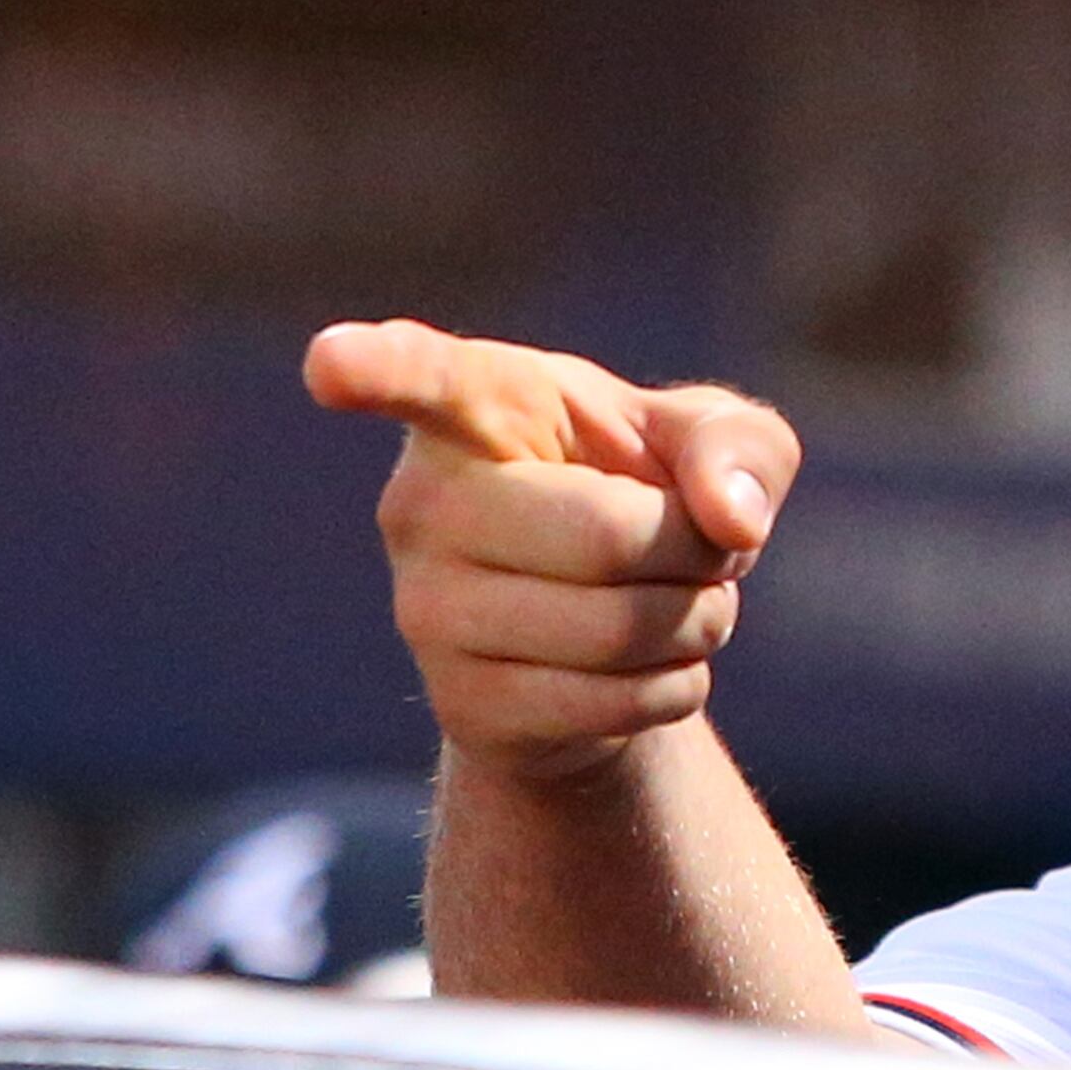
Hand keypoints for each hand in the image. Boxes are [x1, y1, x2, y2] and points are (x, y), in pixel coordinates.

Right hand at [306, 322, 804, 783]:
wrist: (609, 634)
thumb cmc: (648, 496)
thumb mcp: (709, 444)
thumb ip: (739, 446)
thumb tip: (729, 519)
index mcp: (478, 404)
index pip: (420, 379)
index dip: (376, 368)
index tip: (331, 364)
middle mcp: (424, 503)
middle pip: (607, 535)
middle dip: (696, 552)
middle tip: (694, 549)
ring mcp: (427, 611)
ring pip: (620, 629)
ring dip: (699, 624)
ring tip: (675, 603)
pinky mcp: (461, 705)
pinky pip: (616, 704)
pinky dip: (677, 686)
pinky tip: (648, 664)